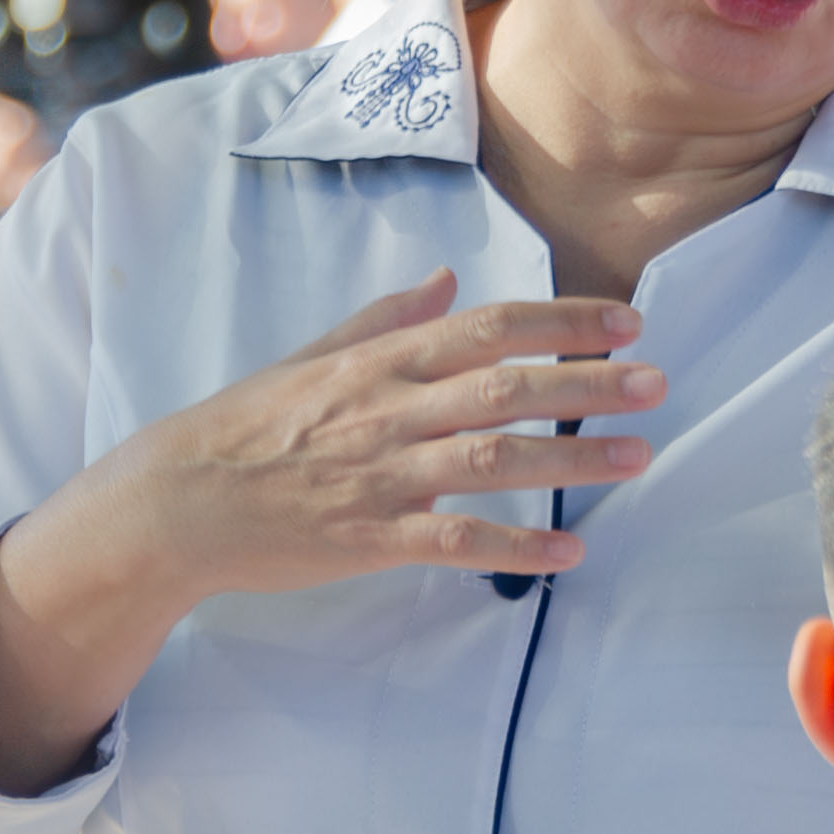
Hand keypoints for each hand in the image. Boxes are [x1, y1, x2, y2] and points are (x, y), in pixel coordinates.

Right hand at [89, 270, 660, 601]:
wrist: (177, 501)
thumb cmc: (245, 427)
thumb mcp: (313, 356)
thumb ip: (386, 318)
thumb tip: (448, 281)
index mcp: (379, 360)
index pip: (487, 326)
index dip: (562, 320)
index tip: (626, 321)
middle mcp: (388, 410)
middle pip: (504, 386)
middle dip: (587, 382)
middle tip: (656, 383)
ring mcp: (381, 474)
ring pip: (492, 457)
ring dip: (572, 458)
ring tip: (639, 457)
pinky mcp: (370, 536)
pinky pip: (453, 539)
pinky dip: (514, 545)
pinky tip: (569, 553)